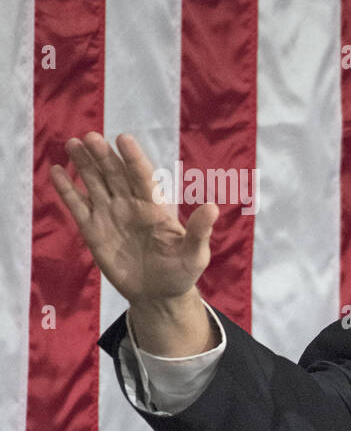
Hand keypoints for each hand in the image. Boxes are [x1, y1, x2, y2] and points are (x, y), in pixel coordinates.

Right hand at [49, 132, 217, 305]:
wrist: (158, 294)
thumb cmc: (181, 272)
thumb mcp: (195, 254)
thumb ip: (200, 232)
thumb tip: (213, 207)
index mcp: (155, 206)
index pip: (143, 176)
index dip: (133, 158)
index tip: (124, 138)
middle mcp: (131, 204)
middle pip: (115, 174)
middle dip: (104, 156)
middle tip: (91, 137)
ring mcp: (110, 215)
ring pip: (95, 183)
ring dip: (84, 164)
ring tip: (72, 144)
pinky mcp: (93, 230)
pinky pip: (78, 206)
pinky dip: (66, 189)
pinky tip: (57, 171)